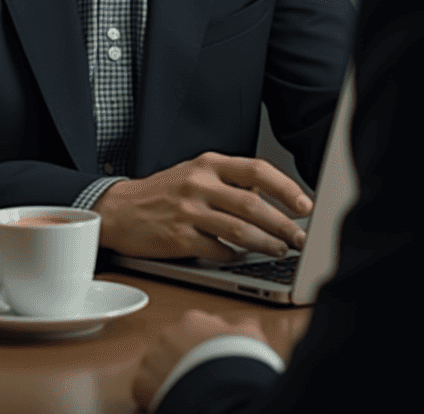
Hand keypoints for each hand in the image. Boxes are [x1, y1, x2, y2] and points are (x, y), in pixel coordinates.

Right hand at [92, 151, 311, 260]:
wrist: (119, 209)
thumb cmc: (162, 192)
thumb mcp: (195, 173)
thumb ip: (229, 181)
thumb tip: (270, 196)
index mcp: (208, 164)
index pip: (257, 171)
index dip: (286, 188)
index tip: (305, 204)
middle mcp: (200, 184)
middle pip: (254, 204)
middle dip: (283, 224)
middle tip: (300, 237)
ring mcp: (189, 211)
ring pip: (240, 230)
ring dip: (266, 243)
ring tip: (280, 250)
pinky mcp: (179, 238)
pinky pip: (218, 251)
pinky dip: (235, 257)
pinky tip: (242, 258)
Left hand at [132, 309, 268, 411]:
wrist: (221, 390)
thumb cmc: (236, 362)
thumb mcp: (250, 337)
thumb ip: (243, 326)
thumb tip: (246, 324)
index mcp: (193, 320)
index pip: (194, 329)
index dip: (203, 347)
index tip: (209, 360)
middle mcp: (168, 335)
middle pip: (173, 346)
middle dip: (182, 360)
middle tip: (197, 378)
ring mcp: (152, 358)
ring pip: (157, 366)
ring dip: (167, 376)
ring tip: (185, 391)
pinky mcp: (140, 383)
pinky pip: (145, 389)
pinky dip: (154, 396)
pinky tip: (171, 401)